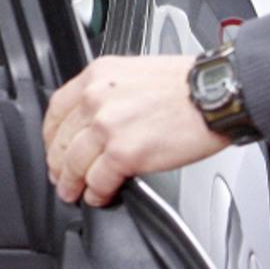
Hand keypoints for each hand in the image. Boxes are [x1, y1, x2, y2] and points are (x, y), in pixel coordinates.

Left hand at [42, 55, 229, 206]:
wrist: (218, 94)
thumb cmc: (189, 84)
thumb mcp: (135, 72)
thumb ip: (110, 92)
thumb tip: (97, 119)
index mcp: (98, 76)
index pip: (56, 109)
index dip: (51, 135)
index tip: (54, 147)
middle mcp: (96, 98)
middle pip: (61, 139)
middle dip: (58, 164)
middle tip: (61, 177)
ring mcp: (107, 126)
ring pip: (74, 163)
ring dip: (72, 183)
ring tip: (75, 192)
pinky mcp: (123, 153)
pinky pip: (98, 180)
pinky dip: (96, 193)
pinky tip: (100, 195)